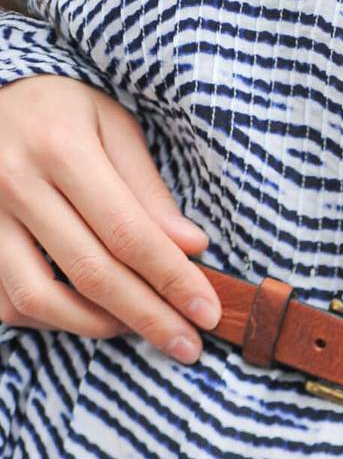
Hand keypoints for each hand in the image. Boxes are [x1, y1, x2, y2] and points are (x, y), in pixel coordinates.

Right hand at [0, 74, 220, 363]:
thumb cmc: (60, 112)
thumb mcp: (113, 128)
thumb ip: (150, 191)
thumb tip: (192, 247)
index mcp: (59, 146)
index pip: (129, 233)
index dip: (173, 280)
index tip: (208, 313)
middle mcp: (14, 182)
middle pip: (92, 272)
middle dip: (149, 318)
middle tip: (188, 345)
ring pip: (40, 297)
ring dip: (97, 326)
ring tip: (137, 329)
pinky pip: (6, 302)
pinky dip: (49, 321)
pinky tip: (87, 316)